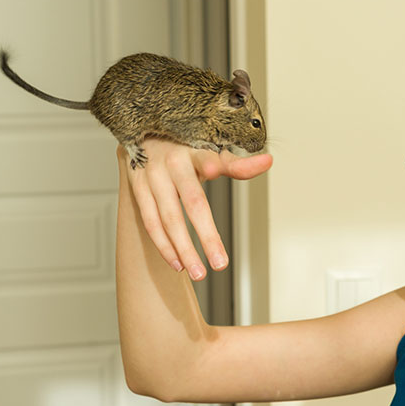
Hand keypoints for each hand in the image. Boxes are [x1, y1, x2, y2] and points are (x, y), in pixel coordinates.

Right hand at [120, 139, 272, 278]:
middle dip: (206, 235)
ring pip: (167, 218)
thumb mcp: (210, 149)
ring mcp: (152, 175)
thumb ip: (237, 164)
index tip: (214, 170)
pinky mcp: (136, 186)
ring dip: (182, 249)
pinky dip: (163, 245)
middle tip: (220, 264)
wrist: (146, 132)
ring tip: (198, 273)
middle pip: (191, 202)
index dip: (212, 163)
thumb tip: (268, 162)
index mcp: (194, 150)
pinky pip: (150, 221)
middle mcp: (172, 162)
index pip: (207, 159)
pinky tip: (177, 263)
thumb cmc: (184, 145)